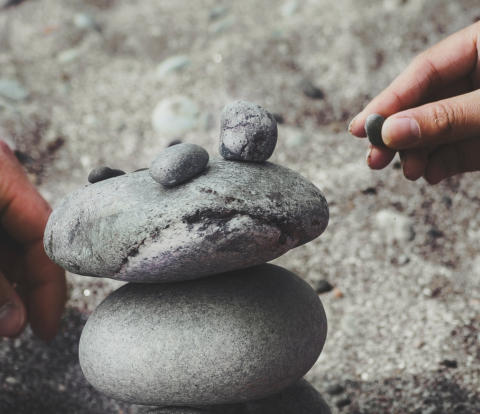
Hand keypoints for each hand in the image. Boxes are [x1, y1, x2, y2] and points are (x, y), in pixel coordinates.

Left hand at [0, 140, 65, 340]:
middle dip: (24, 289)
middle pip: (27, 244)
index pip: (45, 239)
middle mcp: (1, 183)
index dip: (48, 288)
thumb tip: (15, 325)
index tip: (44, 329)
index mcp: (4, 177)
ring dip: (7, 283)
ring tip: (6, 315)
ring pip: (6, 245)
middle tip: (18, 328)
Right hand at [349, 21, 479, 183]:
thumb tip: (391, 131)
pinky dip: (441, 165)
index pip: (424, 71)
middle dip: (398, 133)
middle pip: (424, 103)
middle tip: (374, 158)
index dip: (389, 100)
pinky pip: (456, 151)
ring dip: (417, 154)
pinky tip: (431, 174)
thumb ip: (446, 117)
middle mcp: (478, 78)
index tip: (360, 127)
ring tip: (410, 172)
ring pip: (437, 130)